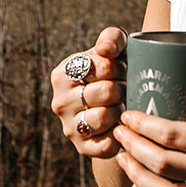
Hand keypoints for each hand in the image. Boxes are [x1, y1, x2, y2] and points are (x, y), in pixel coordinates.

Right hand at [50, 26, 127, 158]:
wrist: (118, 106)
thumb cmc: (116, 72)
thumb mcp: (115, 49)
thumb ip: (111, 38)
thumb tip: (105, 51)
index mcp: (62, 74)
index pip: (102, 67)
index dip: (120, 67)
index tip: (121, 70)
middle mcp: (59, 102)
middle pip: (106, 92)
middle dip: (123, 88)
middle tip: (126, 88)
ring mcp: (68, 127)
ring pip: (102, 117)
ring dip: (121, 110)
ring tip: (123, 105)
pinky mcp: (82, 148)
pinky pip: (106, 144)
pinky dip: (119, 134)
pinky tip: (121, 125)